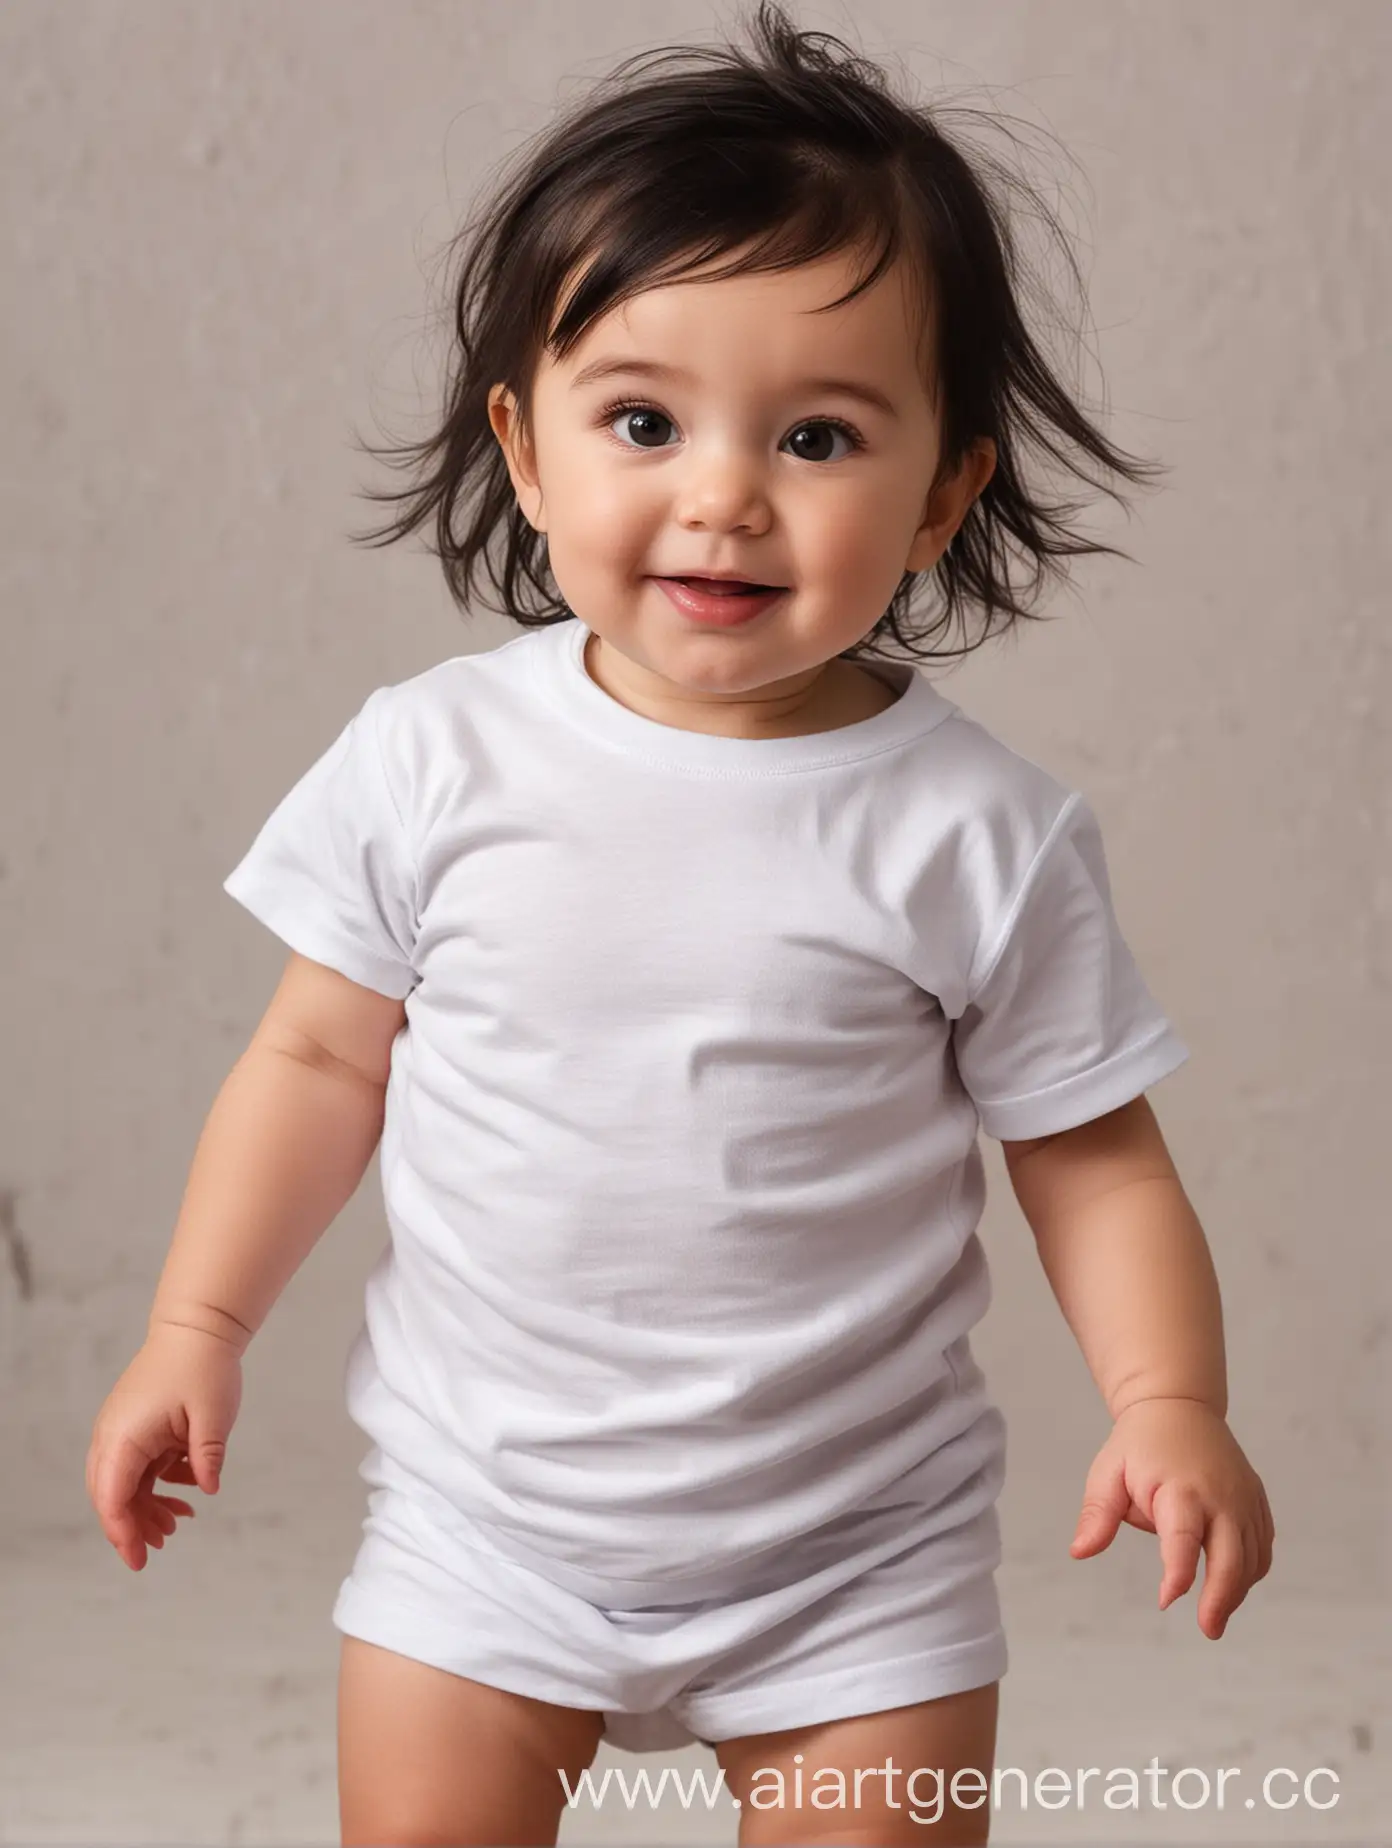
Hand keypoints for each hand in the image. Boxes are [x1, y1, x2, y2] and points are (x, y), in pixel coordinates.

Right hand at [86, 1323, 242, 1570]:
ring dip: (148, 1505)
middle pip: (112, 1495)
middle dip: (134, 1525)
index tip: (140, 1561)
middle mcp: (114, 1436)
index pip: (113, 1498)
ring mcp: (122, 1430)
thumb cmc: (203, 1366)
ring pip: (125, 1483)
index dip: (123, 1534)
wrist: (197, 1326)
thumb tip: (207, 1490)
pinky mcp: (136, 1426)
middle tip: (163, 1544)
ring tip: (178, 1522)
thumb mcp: (213, 1416)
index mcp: (124, 1437)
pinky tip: (187, 1492)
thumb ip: (207, 1457)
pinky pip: (140, 1466)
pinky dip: (157, 1483)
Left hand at [1069, 1396, 1273, 1637]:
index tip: (1166, 1599)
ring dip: (1237, 1591)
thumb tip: (1079, 1552)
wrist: (1178, 1404)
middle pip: (1231, 1557)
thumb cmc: (1138, 1445)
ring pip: (1252, 1557)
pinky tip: (1232, 1586)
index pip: (1183, 1539)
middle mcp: (1220, 1495)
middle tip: (1208, 1630)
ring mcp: (1243, 1497)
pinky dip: (1252, 1571)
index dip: (1178, 1573)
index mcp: (1180, 1488)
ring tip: (1214, 1616)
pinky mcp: (1255, 1499)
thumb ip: (1097, 1514)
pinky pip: (1262, 1545)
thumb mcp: (1107, 1472)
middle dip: (1221, 1599)